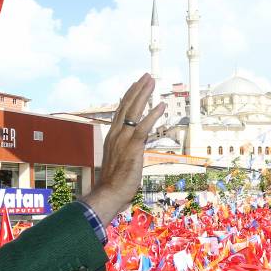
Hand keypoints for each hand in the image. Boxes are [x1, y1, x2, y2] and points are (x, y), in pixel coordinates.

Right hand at [82, 75, 165, 225]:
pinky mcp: (132, 147)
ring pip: (134, 111)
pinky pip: (143, 127)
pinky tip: (161, 105)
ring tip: (152, 82)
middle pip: (127, 106)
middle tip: (146, 76)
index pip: (120, 112)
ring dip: (144, 95)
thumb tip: (134, 149)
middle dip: (138, 90)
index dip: (129, 97)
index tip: (135, 85)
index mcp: (112, 137)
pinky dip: (153, 115)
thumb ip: (126, 151)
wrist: (108, 193)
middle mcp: (116, 134)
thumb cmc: (115, 183)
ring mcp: (123, 140)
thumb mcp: (119, 162)